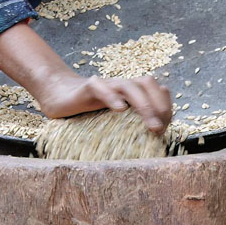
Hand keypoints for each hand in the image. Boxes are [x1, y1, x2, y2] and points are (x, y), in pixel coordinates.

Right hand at [0, 23, 172, 131]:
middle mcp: (122, 84)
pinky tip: (119, 109)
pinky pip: (101, 88)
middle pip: (148, 84)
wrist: (60, 96)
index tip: (166, 128)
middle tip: (160, 129)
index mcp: (132, 91)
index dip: (165, 107)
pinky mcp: (88, 87)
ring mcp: (106, 84)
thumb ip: (132, 123)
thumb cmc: (89, 111)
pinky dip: (112, 97)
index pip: (158, 91)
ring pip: (129, 86)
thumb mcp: (115, 120)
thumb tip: (154, 140)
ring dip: (144, 104)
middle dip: (159, 105)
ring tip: (150, 125)